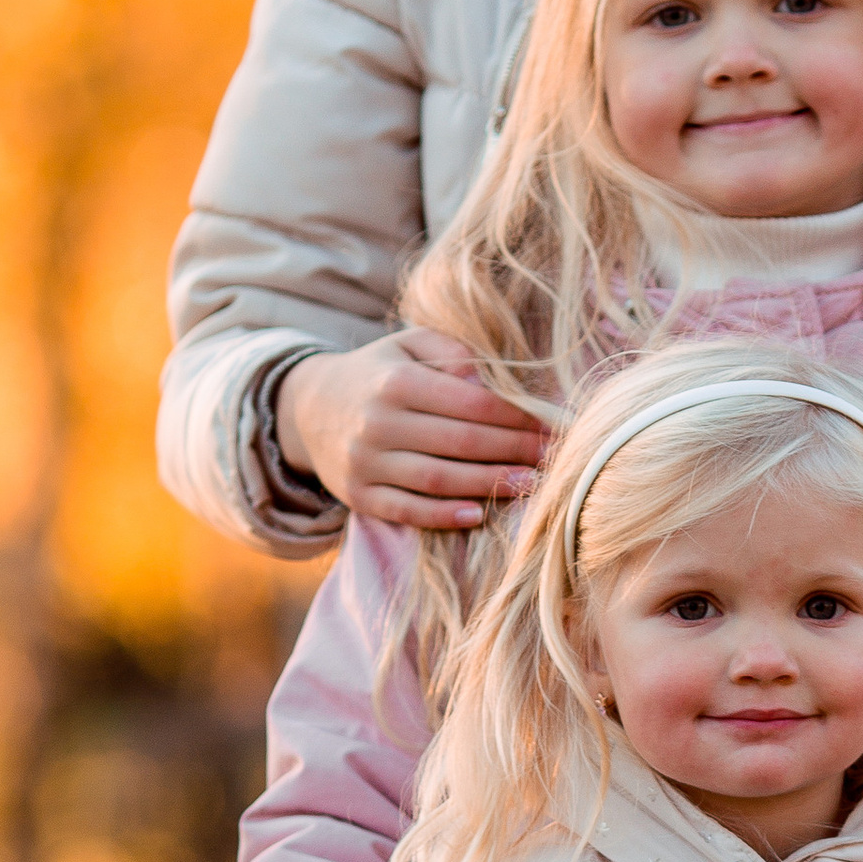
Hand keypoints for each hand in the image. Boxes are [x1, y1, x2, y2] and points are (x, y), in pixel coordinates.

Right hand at [277, 330, 546, 529]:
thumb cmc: (379, 373)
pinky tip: (479, 514)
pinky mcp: (358, 496)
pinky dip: (444, 516)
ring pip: (438, 480)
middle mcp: (378, 422)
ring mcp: (365, 463)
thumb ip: (452, 351)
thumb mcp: (409, 345)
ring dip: (489, 485)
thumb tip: (491, 380)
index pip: (471, 402)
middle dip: (514, 451)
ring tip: (530, 485)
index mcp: (397, 381)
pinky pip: (407, 510)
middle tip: (554, 459)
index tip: (552, 425)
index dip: (517, 417)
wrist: (308, 408)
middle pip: (461, 443)